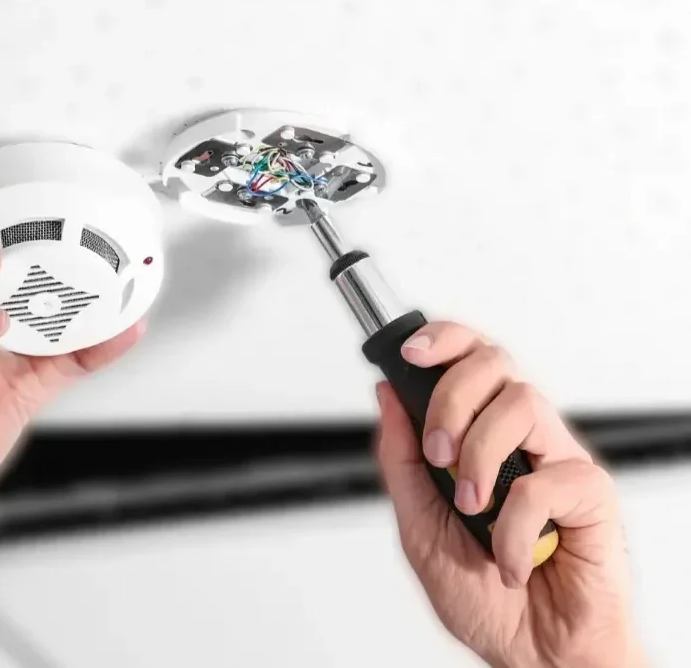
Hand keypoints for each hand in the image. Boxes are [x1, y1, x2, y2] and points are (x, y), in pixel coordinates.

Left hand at [374, 322, 641, 667]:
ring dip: (478, 457)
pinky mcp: (590, 493)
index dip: (443, 340)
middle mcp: (520, 439)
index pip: (469, 360)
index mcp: (480, 437)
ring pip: (522, 403)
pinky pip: (544, 481)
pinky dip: (512, 527)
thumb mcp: (419, 525)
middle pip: (495, 364)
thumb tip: (387, 396)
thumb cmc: (483, 595)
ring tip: (471, 507)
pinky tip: (508, 558)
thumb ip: (402, 460)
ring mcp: (556, 460)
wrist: (531, 655)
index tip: (410, 354)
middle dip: (450, 399)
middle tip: (436, 454)